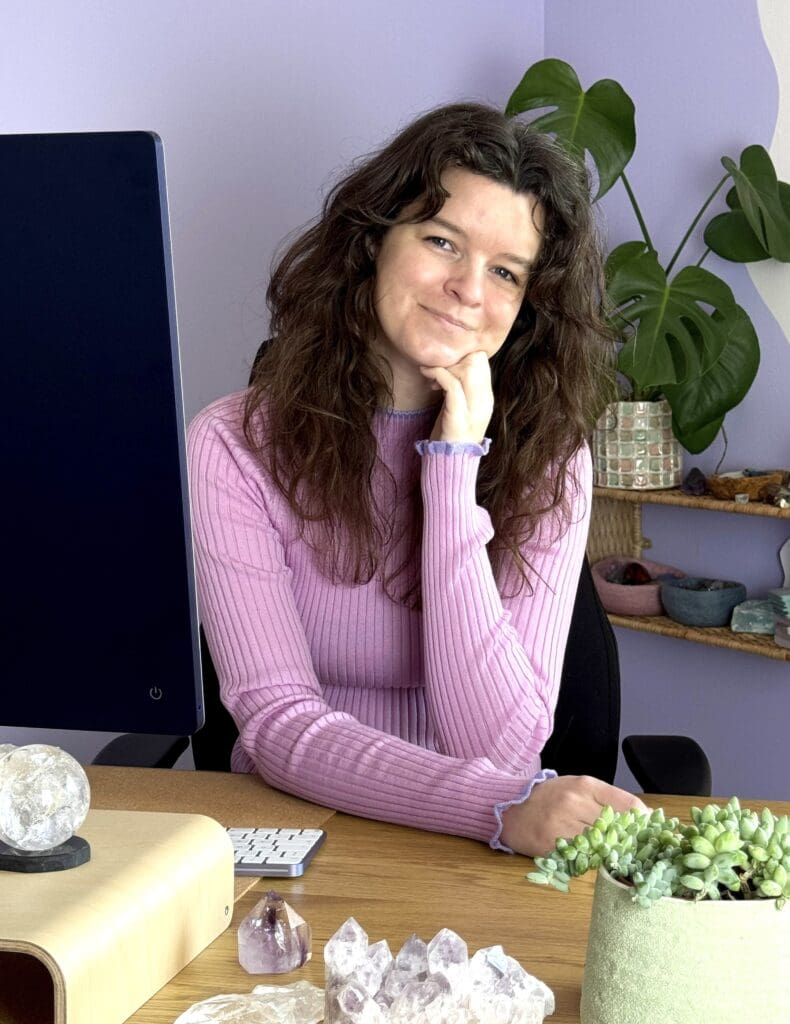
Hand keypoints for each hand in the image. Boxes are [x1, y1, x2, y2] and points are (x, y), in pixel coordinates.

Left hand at [419, 351, 493, 443]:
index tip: (445, 365)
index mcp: (487, 398)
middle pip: (476, 361)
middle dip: (453, 358)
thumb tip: (450, 366)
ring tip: (429, 373)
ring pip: (466, 369)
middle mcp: (485, 402)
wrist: (450, 462)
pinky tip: (427, 376)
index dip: (462, 356)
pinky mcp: (459, 416)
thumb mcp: (460, 407)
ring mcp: (474, 410)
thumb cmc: (450, 433)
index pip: (482, 361)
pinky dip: (437, 375)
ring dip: (443, 366)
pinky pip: (452, 384)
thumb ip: (460, 389)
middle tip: (435, 368)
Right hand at [500, 775, 649, 857]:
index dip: (644, 823)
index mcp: (585, 785)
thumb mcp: (577, 787)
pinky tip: (590, 859)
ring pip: (601, 846)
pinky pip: (581, 858)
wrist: (510, 807)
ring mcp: (562, 824)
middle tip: (636, 851)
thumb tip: (642, 817)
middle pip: (618, 829)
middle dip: (630, 842)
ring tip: (613, 855)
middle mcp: (575, 802)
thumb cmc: (548, 797)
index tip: (649, 833)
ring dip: (611, 854)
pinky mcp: (552, 845)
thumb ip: (606, 799)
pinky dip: (590, 861)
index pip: (629, 806)